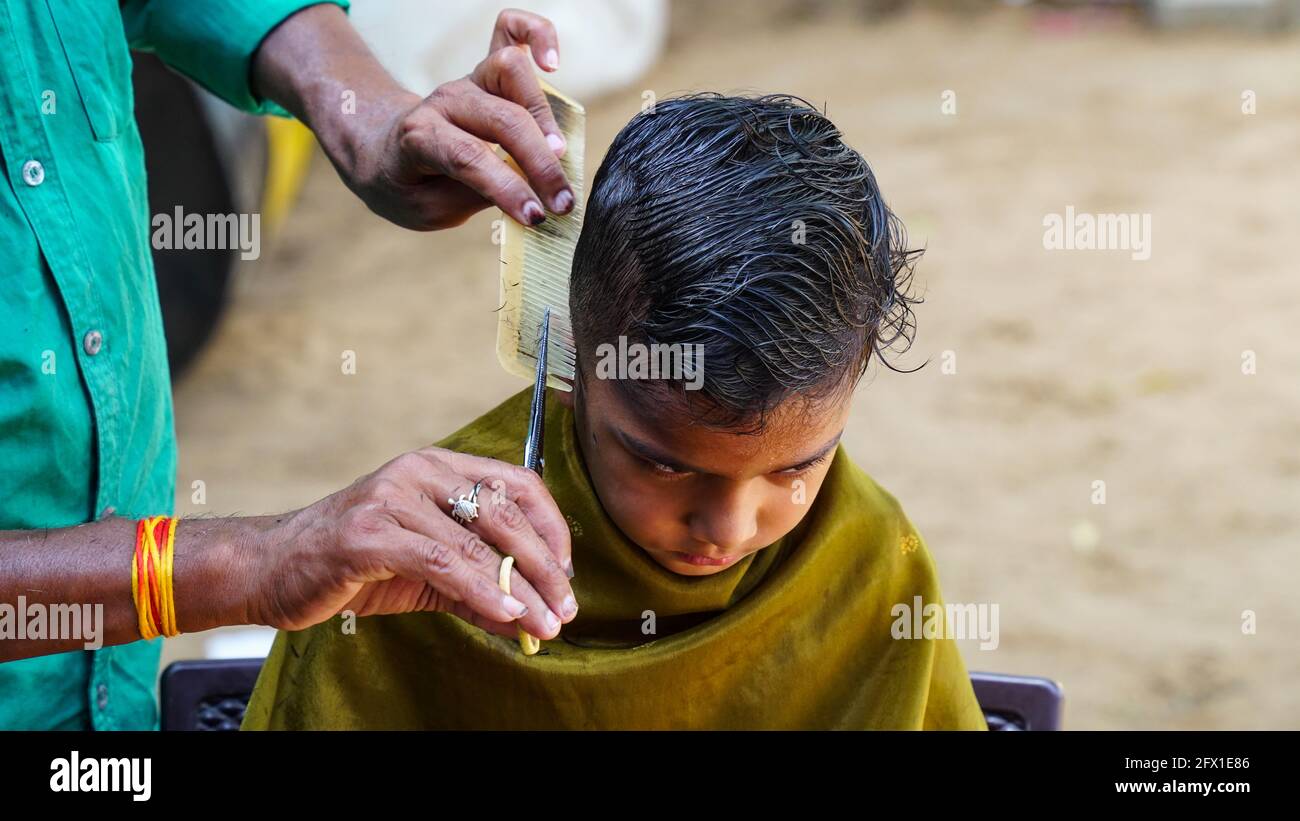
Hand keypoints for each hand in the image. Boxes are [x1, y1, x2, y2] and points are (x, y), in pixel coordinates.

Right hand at [240, 448, 576, 641]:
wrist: (270, 569)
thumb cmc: (352, 566)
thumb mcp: (427, 574)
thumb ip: (480, 588)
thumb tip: (535, 616)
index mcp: (438, 468)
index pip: (515, 483)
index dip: (550, 526)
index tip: (568, 571)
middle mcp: (419, 471)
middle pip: (505, 511)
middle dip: (545, 564)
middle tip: (566, 606)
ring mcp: (393, 496)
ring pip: (478, 541)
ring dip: (521, 587)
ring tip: (545, 622)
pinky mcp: (370, 532)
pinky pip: (443, 562)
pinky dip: (482, 590)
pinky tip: (506, 613)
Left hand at [255, 6, 574, 229]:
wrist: (382, 150)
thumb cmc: (408, 185)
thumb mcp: (427, 210)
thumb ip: (476, 197)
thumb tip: (530, 192)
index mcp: (421, 137)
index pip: (470, 158)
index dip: (508, 188)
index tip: (537, 216)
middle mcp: (446, 101)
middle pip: (502, 118)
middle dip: (540, 164)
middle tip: (562, 203)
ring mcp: (467, 80)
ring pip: (511, 70)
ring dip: (543, 113)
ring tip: (559, 152)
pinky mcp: (485, 70)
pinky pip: (511, 31)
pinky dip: (537, 35)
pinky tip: (553, 63)